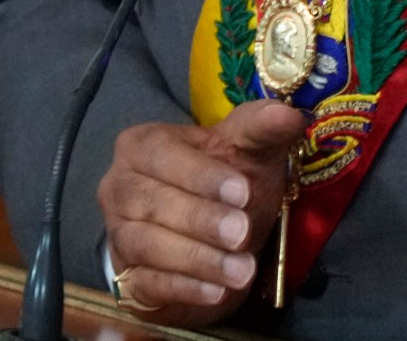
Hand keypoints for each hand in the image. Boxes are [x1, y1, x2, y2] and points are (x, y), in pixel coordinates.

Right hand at [97, 101, 304, 322]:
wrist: (215, 237)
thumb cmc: (227, 184)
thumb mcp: (248, 151)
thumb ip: (263, 129)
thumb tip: (288, 115)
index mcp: (141, 145)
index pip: (161, 155)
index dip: (201, 174)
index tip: (242, 191)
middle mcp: (119, 187)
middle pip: (151, 202)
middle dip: (200, 220)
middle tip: (241, 233)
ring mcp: (118, 235)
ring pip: (147, 245)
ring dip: (197, 259)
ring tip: (241, 271)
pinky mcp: (128, 279)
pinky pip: (148, 284)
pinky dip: (184, 289)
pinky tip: (217, 292)